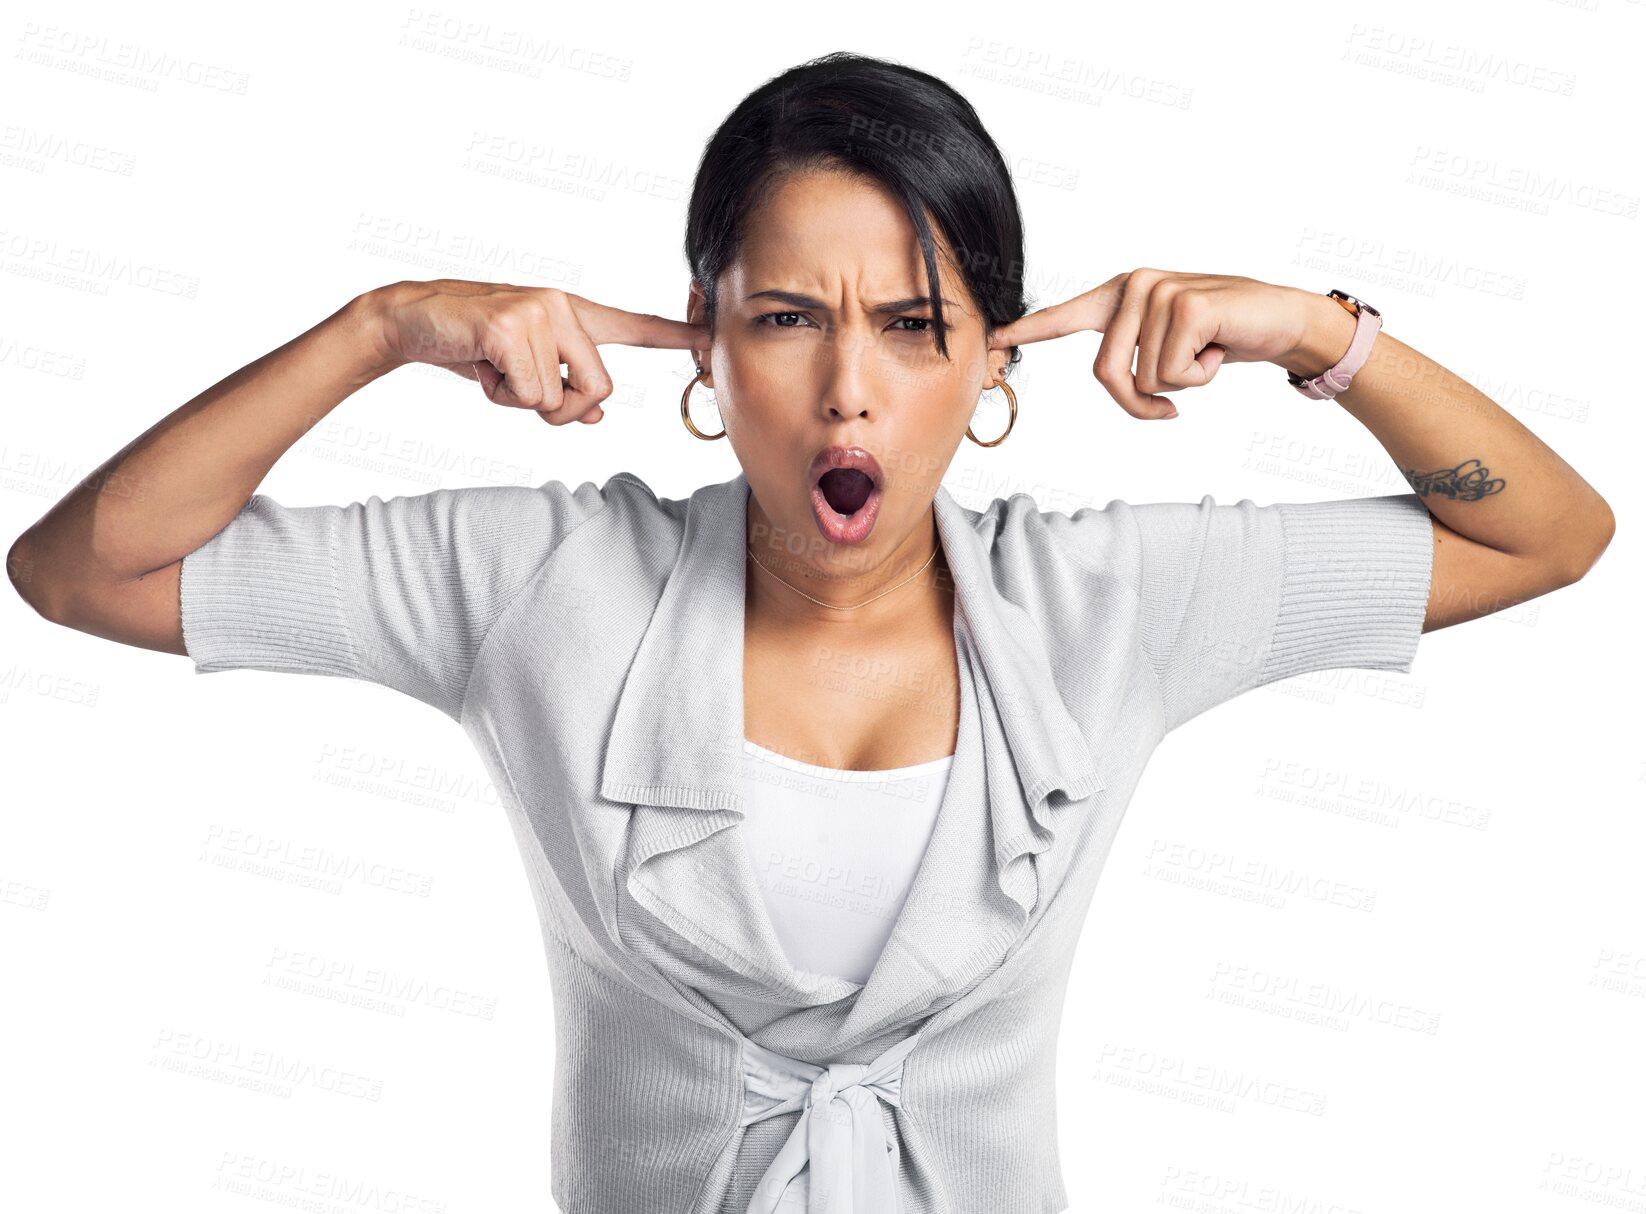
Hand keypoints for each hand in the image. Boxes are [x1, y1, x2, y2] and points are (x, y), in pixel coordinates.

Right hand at [370, 279, 707, 424]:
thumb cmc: (473, 348)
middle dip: (562, 408)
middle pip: (599, 389)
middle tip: (521, 390)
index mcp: (571, 314)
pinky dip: (501, 396)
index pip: (631, 326)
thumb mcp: (523, 371)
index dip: (673, 335)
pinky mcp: (512, 325)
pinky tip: (481, 365)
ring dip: (521, 401)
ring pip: (558, 398)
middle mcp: (562, 306)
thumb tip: (597, 415)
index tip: (710, 337)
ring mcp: (538, 312)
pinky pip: (528, 394)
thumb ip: (564, 388)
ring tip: (494, 369)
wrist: (412, 320)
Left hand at [987, 268, 1309, 419]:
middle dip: (1140, 403)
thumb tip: (1114, 380)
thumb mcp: (1167, 349)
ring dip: (1180, 385)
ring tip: (1206, 355)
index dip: (1027, 331)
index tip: (991, 339)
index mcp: (1121, 295)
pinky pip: (1172, 375)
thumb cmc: (1220, 339)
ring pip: (1143, 380)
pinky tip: (1220, 349)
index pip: (1065, 316)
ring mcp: (1159, 291)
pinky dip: (1201, 378)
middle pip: (1106, 375)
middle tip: (1174, 403)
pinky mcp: (1185, 305)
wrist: (1281, 321)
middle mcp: (1133, 286)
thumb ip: (1133, 357)